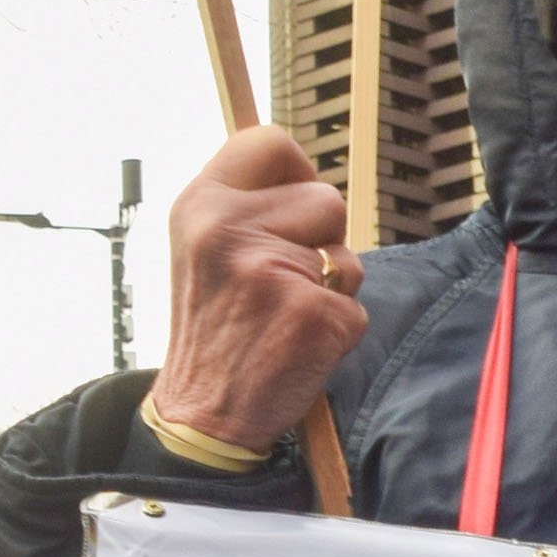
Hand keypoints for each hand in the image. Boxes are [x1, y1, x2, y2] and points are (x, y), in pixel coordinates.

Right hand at [146, 126, 365, 456]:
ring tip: (284, 317)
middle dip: (321, 239)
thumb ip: (246, 203)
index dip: (296, 170)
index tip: (293, 205)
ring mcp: (272, 272)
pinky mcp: (312, 314)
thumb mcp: (205, 249)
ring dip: (332, 287)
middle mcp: (229, 230)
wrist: (202, 416)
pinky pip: (356, 305)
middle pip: (325, 197)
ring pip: (346, 254)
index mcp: (200, 206)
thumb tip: (302, 167)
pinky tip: (297, 348)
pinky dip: (338, 331)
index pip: (269, 141)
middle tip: (278, 284)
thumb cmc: (215, 330)